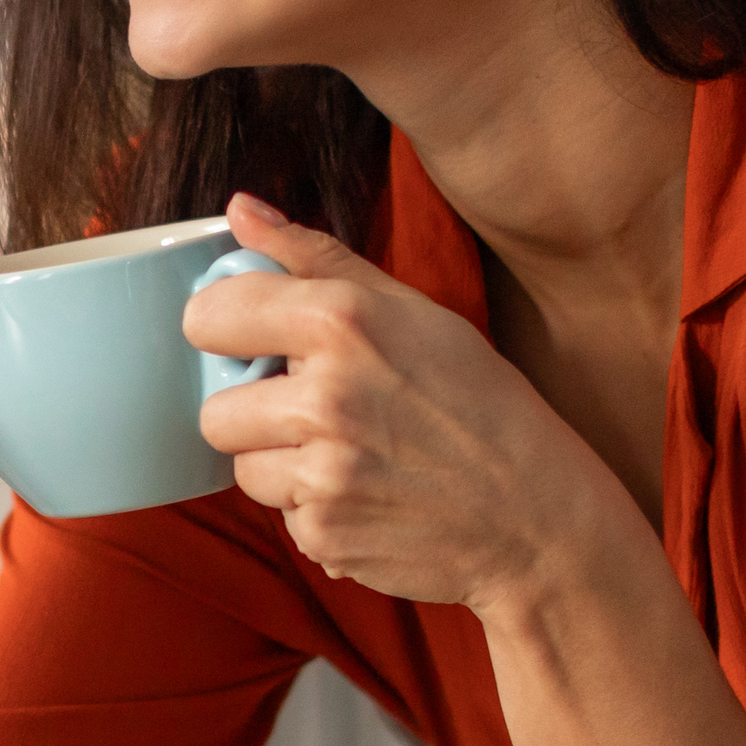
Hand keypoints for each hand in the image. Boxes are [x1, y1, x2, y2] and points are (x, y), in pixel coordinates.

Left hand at [183, 193, 636, 612]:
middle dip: (255, 413)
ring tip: (353, 455)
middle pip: (214, 410)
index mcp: (343, 321)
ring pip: (243, 469)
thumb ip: (315, 258)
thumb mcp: (411, 311)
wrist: (538, 516)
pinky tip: (372, 496)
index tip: (252, 341)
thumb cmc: (479, 403)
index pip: (207, 316)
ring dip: (283, 466)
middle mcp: (326, 396)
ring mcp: (324, 473)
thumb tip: (239, 210)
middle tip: (319, 412)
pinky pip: (283, 518)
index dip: (225, 331)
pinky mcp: (324, 535)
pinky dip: (317, 512)